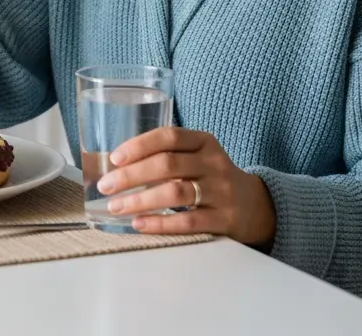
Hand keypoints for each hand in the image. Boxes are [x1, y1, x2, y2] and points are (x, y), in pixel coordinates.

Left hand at [96, 127, 276, 245]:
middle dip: (131, 175)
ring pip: (176, 193)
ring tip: (117, 207)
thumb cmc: (212, 178)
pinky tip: (140, 224)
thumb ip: (167, 155)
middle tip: (106, 186)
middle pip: (168, 164)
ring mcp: (221, 191)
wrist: (256, 206)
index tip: (114, 158)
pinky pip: (188, 221)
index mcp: (205, 141)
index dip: (139, 145)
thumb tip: (117, 166)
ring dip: (141, 200)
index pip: (169, 136)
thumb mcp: (198, 157)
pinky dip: (161, 223)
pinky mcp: (224, 219)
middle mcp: (214, 163)